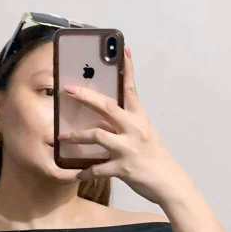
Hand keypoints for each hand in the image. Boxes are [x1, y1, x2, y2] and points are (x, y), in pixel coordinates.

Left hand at [58, 46, 193, 204]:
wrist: (168, 182)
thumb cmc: (154, 157)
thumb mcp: (145, 133)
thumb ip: (128, 122)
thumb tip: (107, 114)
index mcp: (140, 119)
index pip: (132, 90)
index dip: (127, 70)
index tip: (123, 50)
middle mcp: (134, 129)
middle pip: (107, 107)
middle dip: (86, 97)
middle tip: (68, 89)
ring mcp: (128, 148)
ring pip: (97, 136)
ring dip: (77, 136)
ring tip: (62, 137)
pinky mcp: (123, 168)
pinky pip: (98, 168)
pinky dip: (86, 171)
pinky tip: (77, 173)